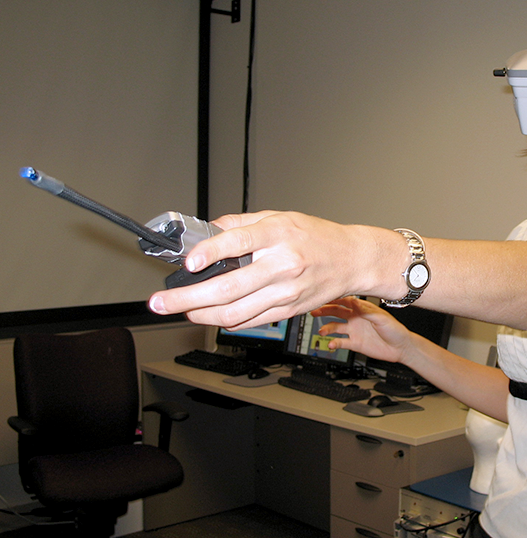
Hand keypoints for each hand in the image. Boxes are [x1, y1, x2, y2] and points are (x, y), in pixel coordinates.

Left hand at [147, 211, 384, 328]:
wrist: (352, 259)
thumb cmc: (317, 236)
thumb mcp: (280, 217)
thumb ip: (241, 223)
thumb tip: (206, 232)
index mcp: (278, 234)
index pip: (238, 242)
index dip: (210, 252)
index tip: (188, 262)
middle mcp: (282, 264)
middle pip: (228, 286)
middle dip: (188, 298)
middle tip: (162, 301)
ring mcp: (285, 291)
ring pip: (235, 311)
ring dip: (201, 315)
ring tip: (181, 311)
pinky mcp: (287, 310)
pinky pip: (250, 321)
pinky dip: (225, 321)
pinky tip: (210, 316)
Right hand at [312, 297, 414, 364]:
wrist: (401, 348)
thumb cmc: (395, 330)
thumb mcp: (382, 319)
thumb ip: (367, 311)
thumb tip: (354, 302)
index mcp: (362, 309)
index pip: (345, 300)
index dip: (334, 298)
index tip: (324, 296)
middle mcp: (356, 318)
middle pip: (336, 312)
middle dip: (324, 310)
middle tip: (314, 311)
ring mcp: (354, 331)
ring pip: (335, 327)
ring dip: (327, 328)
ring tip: (322, 332)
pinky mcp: (355, 343)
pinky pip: (341, 342)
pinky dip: (334, 343)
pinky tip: (331, 344)